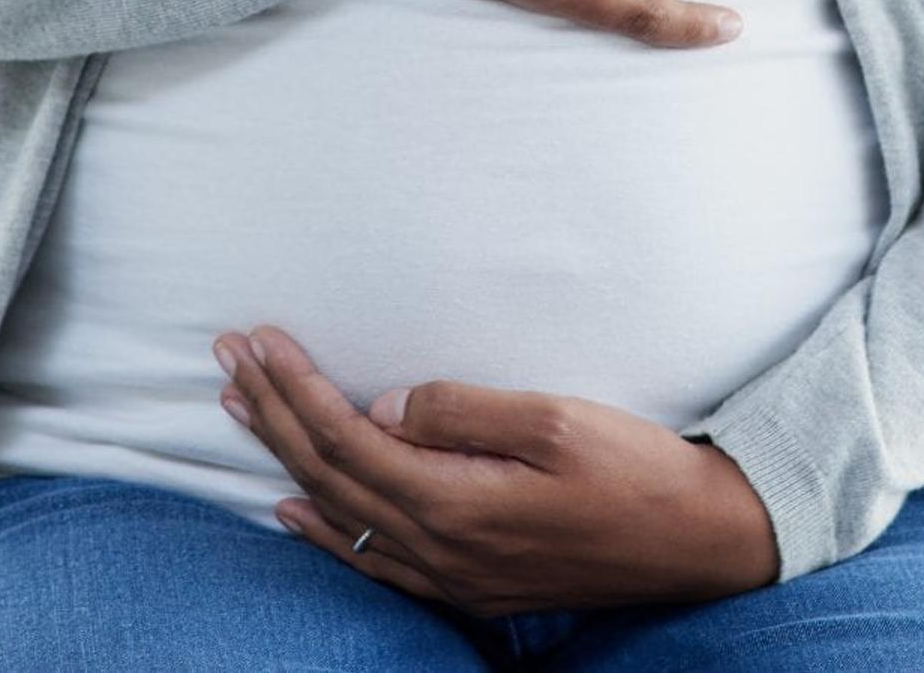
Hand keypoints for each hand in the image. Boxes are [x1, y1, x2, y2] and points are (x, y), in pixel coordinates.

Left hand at [215, 328, 781, 614]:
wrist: (697, 541)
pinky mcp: (469, 582)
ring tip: (240, 411)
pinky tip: (294, 510)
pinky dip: (323, 527)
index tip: (258, 341)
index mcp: (453, 502)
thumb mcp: (556, 420)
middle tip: (226, 359)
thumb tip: (383, 403)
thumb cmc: (637, 471)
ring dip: (285, 459)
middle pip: (327, 475)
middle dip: (271, 412)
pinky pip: (369, 557)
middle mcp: (437, 548)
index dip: (294, 388)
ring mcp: (450, 573)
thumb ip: (462, 410)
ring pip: (339, 514)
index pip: (346, 437)